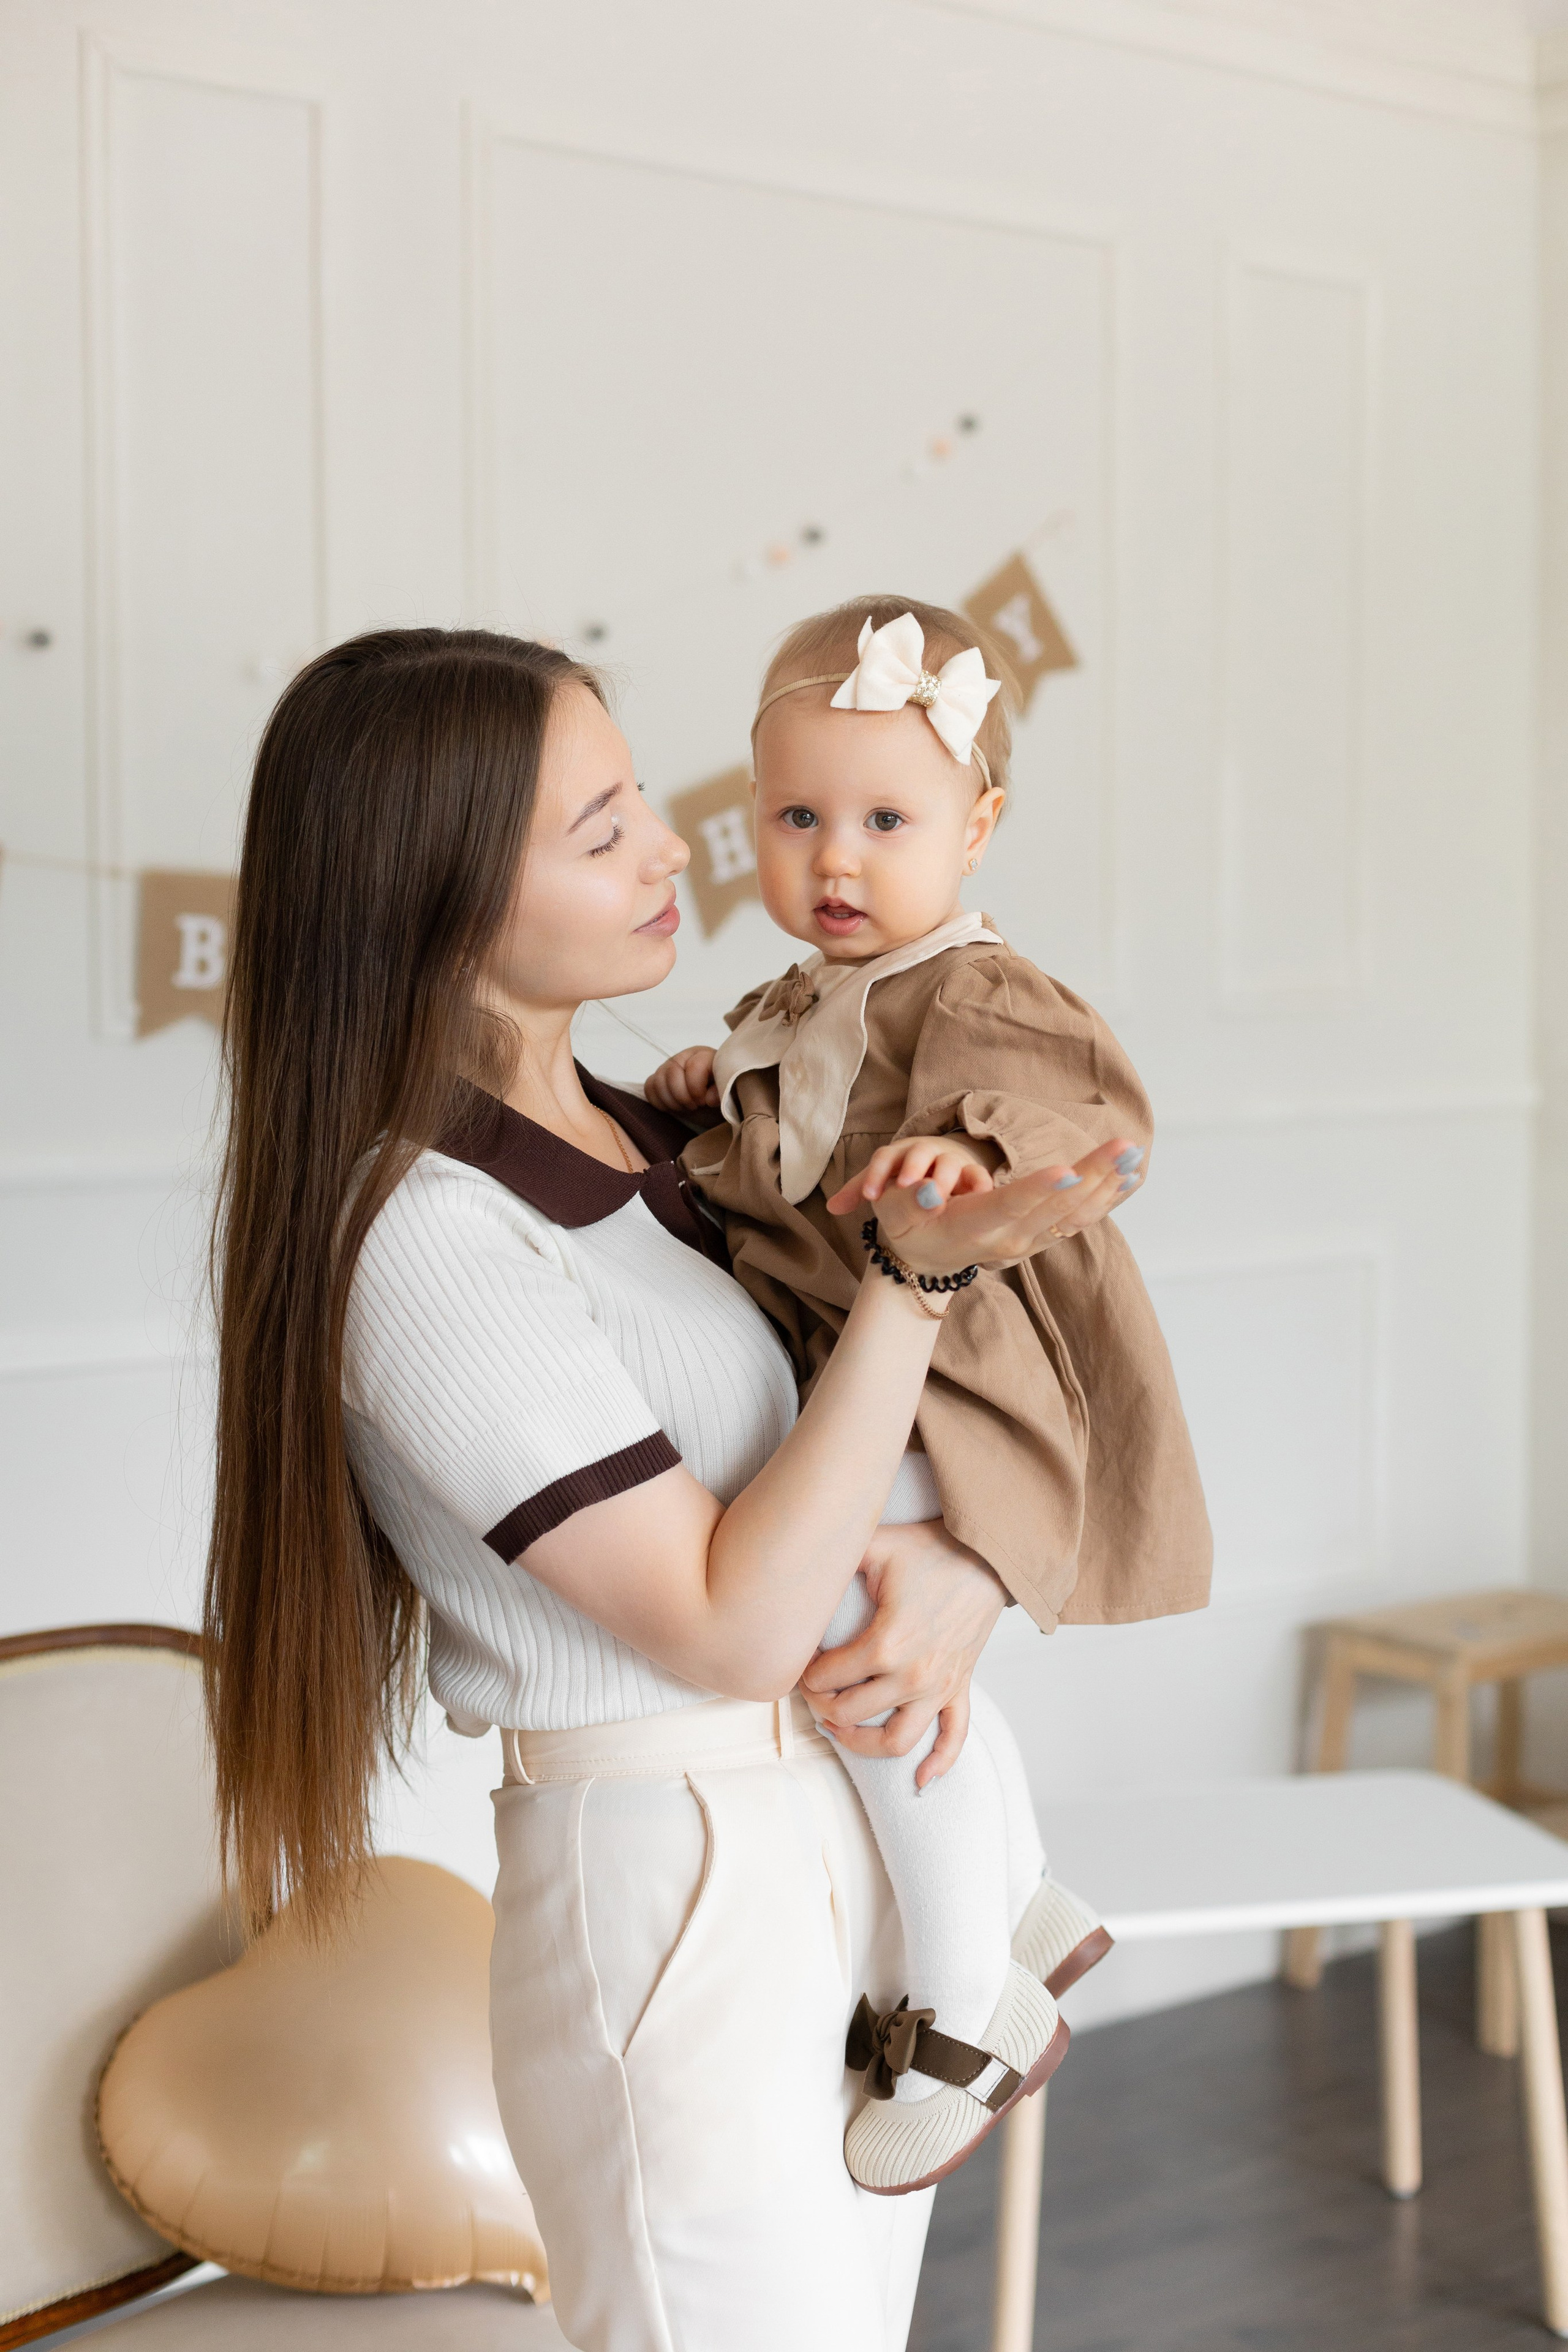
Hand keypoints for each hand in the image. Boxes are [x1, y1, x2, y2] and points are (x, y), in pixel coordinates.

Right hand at [645, 1045, 718, 1115]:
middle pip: (672, 1072)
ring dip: (671, 1101)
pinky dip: (658, 1101)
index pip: (693, 1067)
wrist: (716, 1101)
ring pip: (658, 1080)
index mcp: (705, 1055)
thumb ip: (724, 1092)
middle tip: (694, 1106)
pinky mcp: (659, 1078)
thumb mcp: (731, 1093)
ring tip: (685, 1108)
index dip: (697, 1089)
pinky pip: (649, 1087)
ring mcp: (669, 1066)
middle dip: (682, 1096)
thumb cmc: (725, 1094)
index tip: (704, 1102)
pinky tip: (673, 1107)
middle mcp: (685, 1056)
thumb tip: (710, 1098)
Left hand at [800, 1518, 1007, 1787]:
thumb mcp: (875, 1546)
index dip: (805, 1673)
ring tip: (839, 1730)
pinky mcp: (959, 1688)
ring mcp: (939, 1687)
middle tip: (812, 1688)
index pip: (828, 1678)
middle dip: (821, 1704)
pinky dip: (938, 1764)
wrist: (987, 1556)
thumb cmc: (930, 1550)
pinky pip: (954, 1738)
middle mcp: (912, 1676)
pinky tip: (919, 1780)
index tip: (799, 1662)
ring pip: (895, 1741)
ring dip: (861, 1743)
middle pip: (850, 1713)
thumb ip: (836, 1560)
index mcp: (886, 1644)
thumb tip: (802, 1571)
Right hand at [827, 1135, 1144, 1274]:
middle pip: (1054, 1207)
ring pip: (1073, 1216)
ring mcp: (1027, 1242)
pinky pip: (1077, 1221)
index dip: (1038, 1189)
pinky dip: (1103, 1199)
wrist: (924, 1262)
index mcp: (975, 1228)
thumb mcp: (898, 1213)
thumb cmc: (909, 1225)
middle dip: (1092, 1176)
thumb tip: (925, 1189)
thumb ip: (911, 1201)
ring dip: (1105, 1186)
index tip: (1067, 1170)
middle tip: (1125, 1148)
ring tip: (1134, 1157)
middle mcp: (1008, 1239)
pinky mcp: (1038, 1239)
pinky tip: (1126, 1178)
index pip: (1009, 1206)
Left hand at [847, 1133, 996, 1212]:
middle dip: (911, 1168)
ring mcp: (949, 1161)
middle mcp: (924, 1153)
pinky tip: (978, 1196)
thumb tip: (832, 1208)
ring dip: (942, 1177)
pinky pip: (978, 1175)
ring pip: (947, 1163)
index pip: (884, 1158)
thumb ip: (860, 1190)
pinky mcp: (972, 1173)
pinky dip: (979, 1184)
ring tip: (938, 1199)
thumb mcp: (884, 1177)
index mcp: (899, 1154)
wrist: (945, 1157)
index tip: (870, 1196)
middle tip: (905, 1187)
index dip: (876, 1175)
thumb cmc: (907, 1171)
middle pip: (917, 1154)